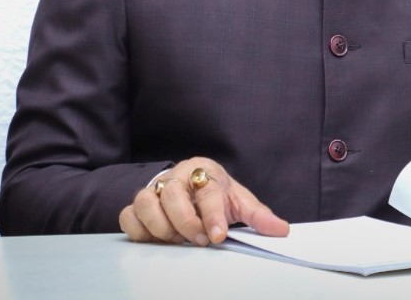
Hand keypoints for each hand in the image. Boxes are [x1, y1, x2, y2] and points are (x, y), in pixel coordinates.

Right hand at [119, 157, 288, 245]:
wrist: (191, 185)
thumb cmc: (215, 193)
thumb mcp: (239, 200)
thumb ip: (258, 215)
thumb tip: (281, 229)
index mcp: (203, 169)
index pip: (207, 190)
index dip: (212, 215)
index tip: (217, 236)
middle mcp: (176, 176)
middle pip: (172, 194)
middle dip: (186, 222)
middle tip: (199, 240)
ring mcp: (154, 189)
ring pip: (145, 203)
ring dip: (160, 227)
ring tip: (177, 241)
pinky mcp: (137, 205)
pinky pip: (128, 216)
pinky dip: (138, 231)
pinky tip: (155, 240)